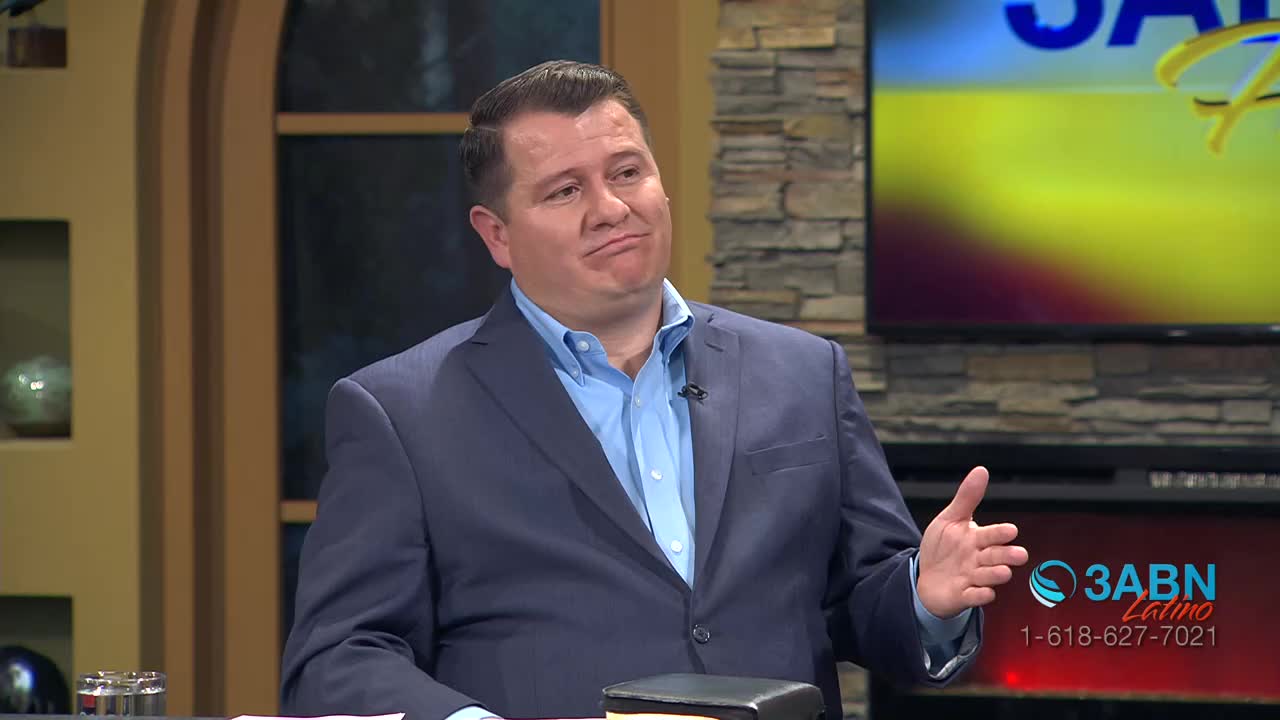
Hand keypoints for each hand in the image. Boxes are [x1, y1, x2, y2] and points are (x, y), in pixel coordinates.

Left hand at [916, 466, 1028, 618]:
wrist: (926, 578)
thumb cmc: (942, 548)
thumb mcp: (950, 520)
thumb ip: (967, 498)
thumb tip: (981, 470)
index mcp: (976, 539)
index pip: (991, 534)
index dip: (999, 533)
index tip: (1011, 530)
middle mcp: (978, 559)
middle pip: (996, 556)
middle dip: (1007, 555)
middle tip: (1020, 554)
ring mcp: (972, 578)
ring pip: (988, 576)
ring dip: (996, 574)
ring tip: (1003, 572)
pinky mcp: (964, 595)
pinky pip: (974, 597)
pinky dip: (980, 595)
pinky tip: (984, 592)